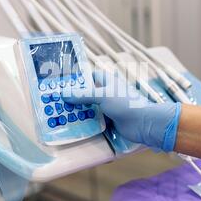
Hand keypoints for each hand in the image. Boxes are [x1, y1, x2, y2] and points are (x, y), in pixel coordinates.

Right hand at [62, 70, 181, 151]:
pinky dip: (85, 122)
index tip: (61, 84)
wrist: (144, 123)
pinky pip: (93, 120)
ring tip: (60, 113)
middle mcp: (106, 92)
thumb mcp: (102, 95)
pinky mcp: (108, 120)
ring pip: (89, 107)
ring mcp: (108, 107)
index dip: (76, 79)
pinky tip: (72, 125)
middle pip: (86, 93)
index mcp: (107, 81)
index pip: (88, 76)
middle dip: (73, 98)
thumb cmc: (125, 103)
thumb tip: (64, 94)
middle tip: (56, 101)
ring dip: (78, 111)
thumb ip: (83, 95)